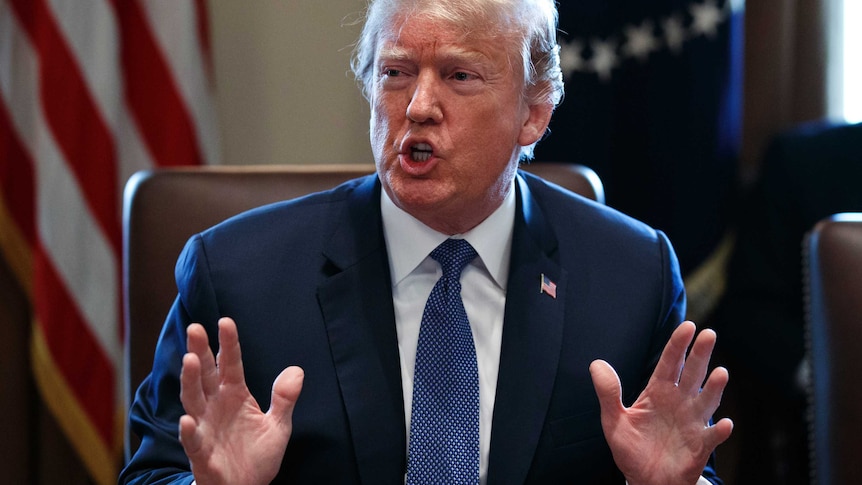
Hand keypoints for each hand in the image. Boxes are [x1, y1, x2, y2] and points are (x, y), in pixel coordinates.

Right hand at [179, 317, 303, 484]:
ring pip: (194, 400)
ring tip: (190, 360)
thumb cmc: (257, 454)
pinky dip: (189, 431)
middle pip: (206, 374)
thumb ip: (284, 398)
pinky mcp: (201, 454)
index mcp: (235, 394)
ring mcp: (205, 427)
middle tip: (195, 329)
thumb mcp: (279, 426)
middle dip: (200, 351)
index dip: (228, 343)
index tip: (226, 321)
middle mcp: (215, 406)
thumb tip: (297, 371)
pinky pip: (193, 441)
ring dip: (191, 381)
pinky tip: (187, 420)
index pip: (230, 363)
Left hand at [590, 321, 732, 484]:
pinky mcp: (700, 446)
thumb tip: (596, 364)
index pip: (670, 363)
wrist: (644, 480)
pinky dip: (719, 431)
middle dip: (700, 354)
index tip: (687, 326)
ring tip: (721, 372)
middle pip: (692, 374)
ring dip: (714, 388)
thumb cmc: (631, 448)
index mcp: (658, 392)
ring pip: (706, 401)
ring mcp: (692, 423)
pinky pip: (711, 437)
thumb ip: (608, 393)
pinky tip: (724, 424)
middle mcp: (679, 402)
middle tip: (709, 334)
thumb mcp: (614, 420)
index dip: (678, 345)